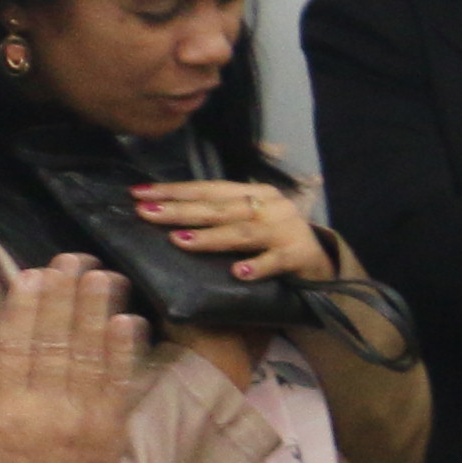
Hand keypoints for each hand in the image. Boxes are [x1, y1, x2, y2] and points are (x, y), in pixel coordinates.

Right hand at [0, 258, 151, 462]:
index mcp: (4, 412)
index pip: (16, 348)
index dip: (25, 309)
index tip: (32, 275)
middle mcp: (47, 409)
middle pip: (56, 341)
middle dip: (65, 297)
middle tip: (73, 259)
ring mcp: (84, 418)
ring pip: (90, 354)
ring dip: (97, 311)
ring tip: (103, 275)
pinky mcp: (111, 429)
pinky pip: (119, 382)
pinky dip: (123, 350)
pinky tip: (127, 320)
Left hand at [126, 175, 334, 283]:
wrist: (323, 264)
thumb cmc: (273, 242)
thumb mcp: (248, 221)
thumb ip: (218, 216)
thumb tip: (162, 213)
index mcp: (255, 193)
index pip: (208, 189)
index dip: (173, 190)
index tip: (138, 193)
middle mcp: (271, 206)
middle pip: (220, 209)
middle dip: (181, 211)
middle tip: (147, 214)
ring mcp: (287, 230)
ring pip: (243, 233)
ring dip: (211, 237)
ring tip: (180, 241)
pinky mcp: (301, 256)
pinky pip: (277, 261)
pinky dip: (258, 266)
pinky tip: (238, 273)